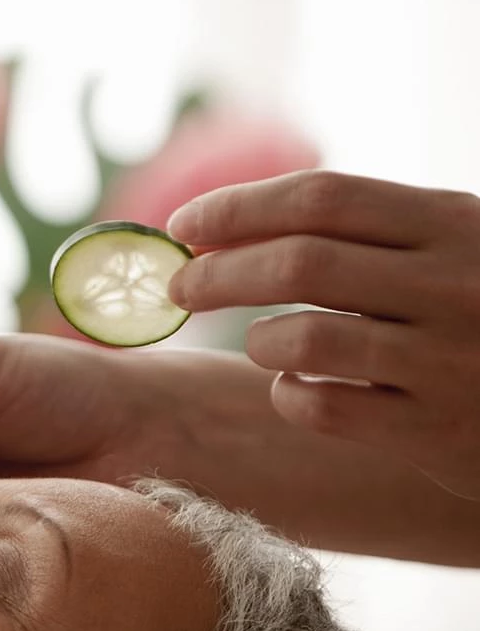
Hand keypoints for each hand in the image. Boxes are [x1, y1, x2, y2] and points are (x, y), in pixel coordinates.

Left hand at [167, 169, 479, 499]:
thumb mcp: (458, 246)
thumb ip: (370, 231)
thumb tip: (224, 226)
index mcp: (456, 224)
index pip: (323, 197)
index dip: (238, 207)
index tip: (182, 224)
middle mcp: (455, 287)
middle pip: (298, 264)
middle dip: (217, 272)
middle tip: (179, 287)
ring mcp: (448, 363)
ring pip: (301, 339)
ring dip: (259, 340)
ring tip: (265, 342)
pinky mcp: (438, 433)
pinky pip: (321, 408)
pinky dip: (288, 394)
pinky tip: (297, 388)